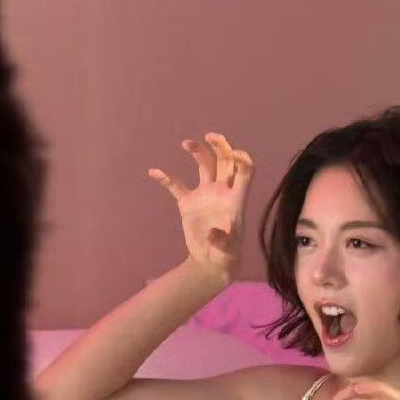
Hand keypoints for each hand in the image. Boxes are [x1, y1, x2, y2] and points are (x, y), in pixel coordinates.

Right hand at [148, 132, 252, 279]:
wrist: (211, 263)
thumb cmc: (226, 256)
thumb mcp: (227, 251)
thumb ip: (223, 240)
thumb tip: (213, 233)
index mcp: (236, 199)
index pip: (245, 171)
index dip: (242, 159)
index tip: (234, 153)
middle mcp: (221, 191)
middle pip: (225, 161)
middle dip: (220, 146)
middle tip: (209, 136)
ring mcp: (205, 195)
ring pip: (204, 166)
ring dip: (198, 152)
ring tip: (187, 144)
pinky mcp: (188, 203)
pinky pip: (176, 186)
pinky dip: (166, 179)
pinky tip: (154, 172)